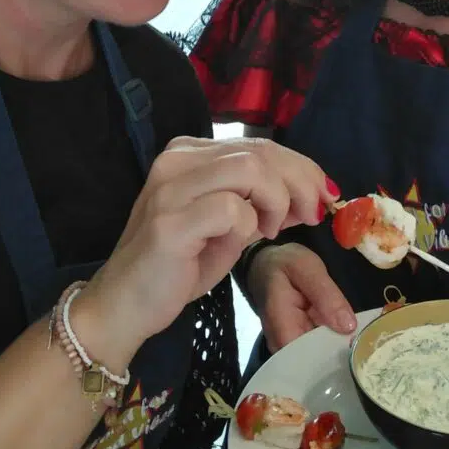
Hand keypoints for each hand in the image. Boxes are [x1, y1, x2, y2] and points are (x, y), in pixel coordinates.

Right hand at [78, 138, 332, 367]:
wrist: (126, 304)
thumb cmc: (178, 265)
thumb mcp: (227, 224)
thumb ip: (259, 200)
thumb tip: (309, 192)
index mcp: (188, 152)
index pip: (258, 144)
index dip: (300, 166)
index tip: (323, 194)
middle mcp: (177, 159)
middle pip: (260, 152)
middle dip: (300, 182)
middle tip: (311, 215)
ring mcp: (171, 187)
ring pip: (251, 170)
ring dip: (276, 201)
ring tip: (271, 231)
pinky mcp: (171, 221)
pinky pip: (233, 209)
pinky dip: (248, 227)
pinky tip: (240, 244)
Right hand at [247, 241, 355, 352]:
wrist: (265, 264)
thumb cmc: (284, 264)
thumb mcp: (307, 268)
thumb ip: (326, 295)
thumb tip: (348, 327)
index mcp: (281, 325)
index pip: (307, 359)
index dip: (334, 357)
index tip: (359, 352)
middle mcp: (280, 344)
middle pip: (313, 363)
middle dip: (340, 356)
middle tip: (367, 349)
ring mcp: (288, 347)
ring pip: (317, 360)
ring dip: (338, 352)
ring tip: (362, 345)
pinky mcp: (296, 344)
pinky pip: (316, 351)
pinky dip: (332, 345)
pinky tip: (348, 338)